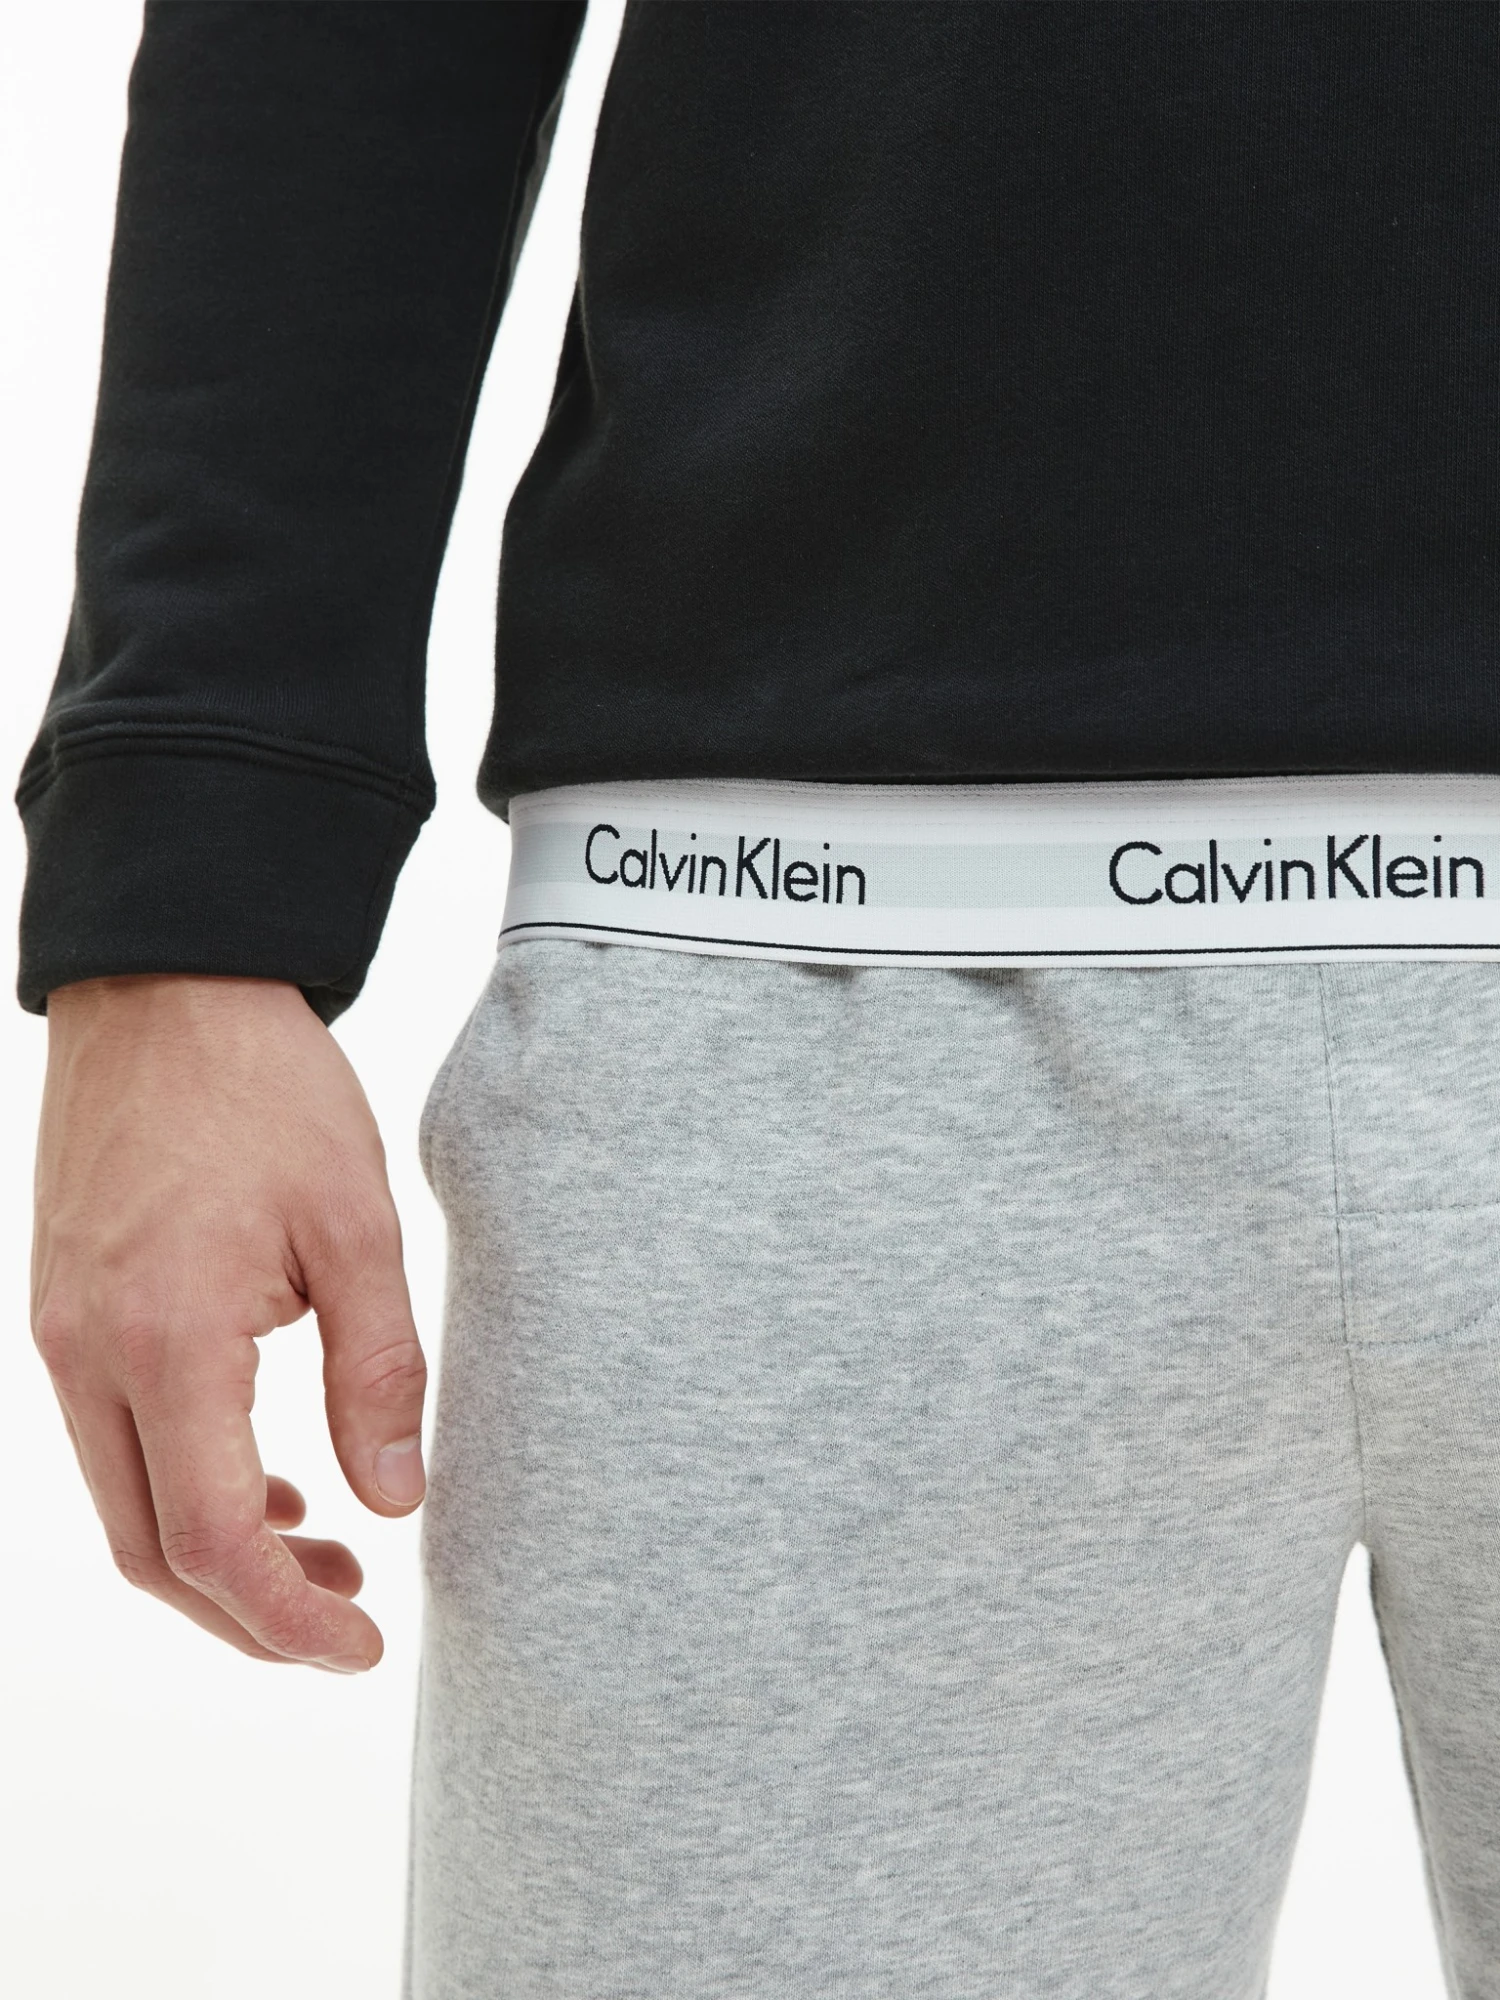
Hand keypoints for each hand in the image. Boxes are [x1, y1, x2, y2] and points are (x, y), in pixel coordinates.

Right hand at [31, 974, 427, 1670]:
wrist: (168, 991)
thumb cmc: (266, 1092)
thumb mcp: (356, 1226)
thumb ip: (378, 1372)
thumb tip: (394, 1500)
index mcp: (168, 1343)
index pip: (215, 1541)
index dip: (288, 1618)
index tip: (361, 1646)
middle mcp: (91, 1357)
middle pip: (154, 1553)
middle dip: (250, 1611)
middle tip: (349, 1617)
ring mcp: (65, 1335)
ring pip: (127, 1504)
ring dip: (218, 1554)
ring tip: (325, 1550)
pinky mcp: (68, 1310)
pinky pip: (115, 1439)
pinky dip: (185, 1486)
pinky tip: (267, 1474)